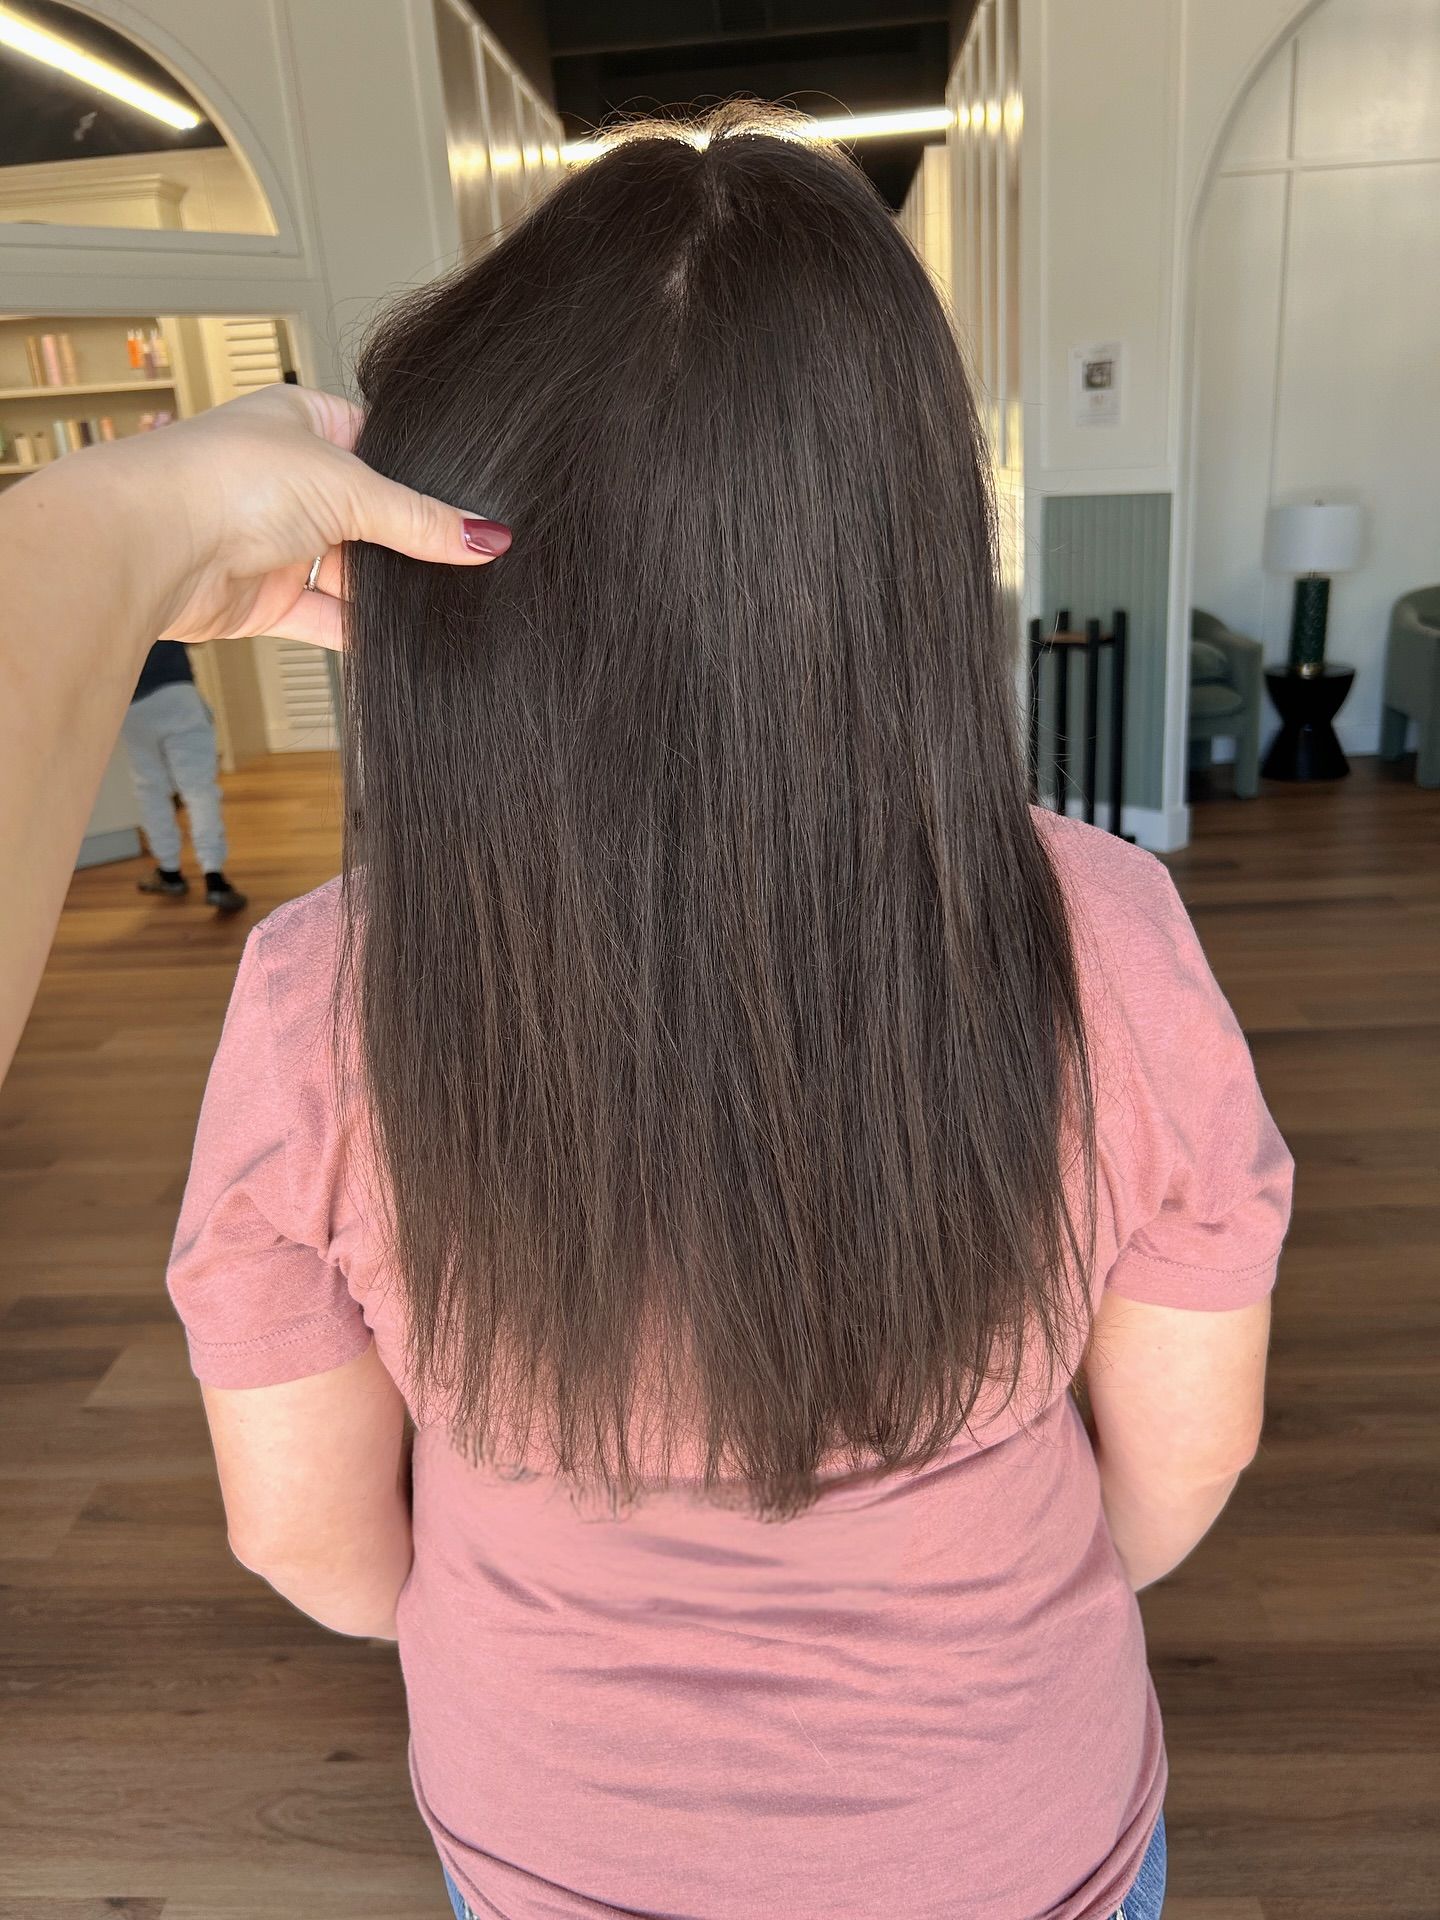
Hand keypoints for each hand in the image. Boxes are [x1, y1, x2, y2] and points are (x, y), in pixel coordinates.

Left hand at [110, 383, 509, 649]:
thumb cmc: (223, 480)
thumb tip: (486, 536)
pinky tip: (401, 640)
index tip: (472, 505)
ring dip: (384, 589)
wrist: (153, 544)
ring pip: (350, 571)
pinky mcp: (268, 599)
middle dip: (406, 541)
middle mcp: (288, 479)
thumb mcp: (348, 485)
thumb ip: (421, 519)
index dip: (422, 473)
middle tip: (462, 560)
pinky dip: (360, 631)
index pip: (380, 445)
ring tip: (440, 602)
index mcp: (302, 423)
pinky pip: (328, 619)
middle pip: (370, 515)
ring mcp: (276, 540)